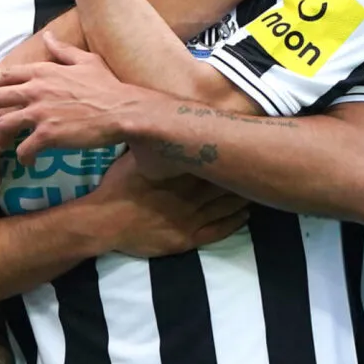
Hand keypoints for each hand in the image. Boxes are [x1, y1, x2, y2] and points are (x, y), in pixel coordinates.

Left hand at [0, 33, 138, 162]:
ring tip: (1, 146)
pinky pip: (23, 148)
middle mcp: (36, 90)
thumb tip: (48, 36)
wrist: (122, 110)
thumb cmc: (107, 86)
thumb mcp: (85, 61)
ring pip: (3, 125)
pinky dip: (22, 157)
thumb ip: (62, 50)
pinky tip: (27, 161)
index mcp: (42, 72)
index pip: (5, 76)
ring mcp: (40, 113)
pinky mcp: (48, 134)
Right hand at [97, 152, 250, 256]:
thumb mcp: (133, 158)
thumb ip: (153, 147)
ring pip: (226, 207)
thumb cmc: (116, 187)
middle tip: (260, 166)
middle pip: (225, 183)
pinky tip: (246, 215)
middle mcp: (189, 196)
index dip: (231, 155)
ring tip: (257, 189)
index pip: (213, 162)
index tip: (246, 147)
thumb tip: (163, 125)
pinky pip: (218, 231)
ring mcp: (190, 219)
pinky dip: (235, 222)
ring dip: (243, 198)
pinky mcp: (187, 239)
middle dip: (242, 175)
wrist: (103, 222)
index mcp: (178, 174)